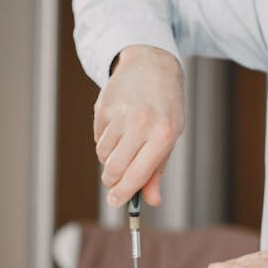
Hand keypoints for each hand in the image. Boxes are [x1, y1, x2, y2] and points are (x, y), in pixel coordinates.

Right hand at [93, 46, 184, 207]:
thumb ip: (158, 169)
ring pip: (103, 155)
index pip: (138, 174)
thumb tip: (151, 200)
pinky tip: (117, 127)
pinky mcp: (104, 107)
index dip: (124, 193)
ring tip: (123, 145)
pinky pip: (97, 138)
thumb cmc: (165, 106)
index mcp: (163, 135)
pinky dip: (104, 141)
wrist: (152, 65)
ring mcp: (121, 115)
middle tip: (114, 183)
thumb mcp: (170, 136)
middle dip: (112, 181)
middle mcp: (141, 124)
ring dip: (109, 159)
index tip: (116, 202)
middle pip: (114, 168)